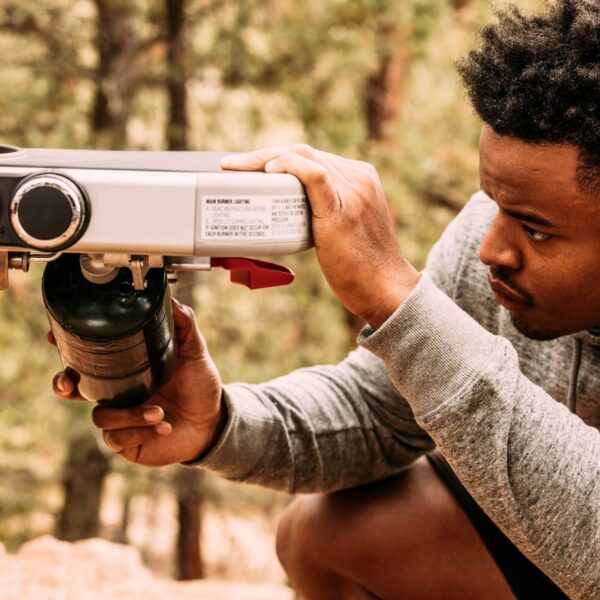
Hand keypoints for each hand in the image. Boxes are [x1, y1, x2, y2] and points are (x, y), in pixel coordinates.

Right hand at [52, 300, 224, 465]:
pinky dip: (140, 431)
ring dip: (129, 414)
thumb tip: (173, 301)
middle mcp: (117, 393)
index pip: (89, 358)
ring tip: (159, 411)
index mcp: (126, 369)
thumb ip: (184, 325)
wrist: (213, 420)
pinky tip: (163, 427)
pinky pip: (116, 438)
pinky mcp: (126, 441)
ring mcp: (119, 418)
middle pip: (72, 389)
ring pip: (100, 415)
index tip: (54, 337)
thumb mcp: (194, 351)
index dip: (67, 349)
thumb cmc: (198, 385)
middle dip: (63, 384)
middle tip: (71, 382)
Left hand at [221, 145, 419, 327]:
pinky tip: (269, 171)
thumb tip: (290, 214)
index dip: (278, 156)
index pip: (312, 156)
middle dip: (263, 154)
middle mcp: (359, 178)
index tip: (253, 166)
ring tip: (237, 169)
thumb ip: (327, 212)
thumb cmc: (362, 268)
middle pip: (304, 152)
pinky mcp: (342, 210)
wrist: (386, 290)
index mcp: (361, 178)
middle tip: (233, 165)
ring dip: (264, 159)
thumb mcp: (348, 228)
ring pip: (304, 157)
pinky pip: (314, 176)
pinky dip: (289, 167)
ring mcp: (353, 192)